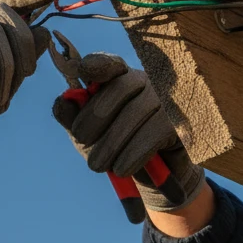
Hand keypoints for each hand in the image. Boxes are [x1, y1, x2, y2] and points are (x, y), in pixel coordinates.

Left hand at [52, 52, 206, 215]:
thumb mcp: (88, 136)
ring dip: (112, 143)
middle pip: (119, 88)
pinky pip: (155, 133)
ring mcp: (165, 100)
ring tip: (98, 165)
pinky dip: (134, 153)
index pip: (110, 63)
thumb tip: (62, 101)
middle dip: (95, 116)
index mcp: (119, 80)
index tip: (83, 71)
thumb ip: (73, 118)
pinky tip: (122, 168)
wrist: (152, 179)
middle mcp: (145, 83)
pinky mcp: (180, 123)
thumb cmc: (115, 149)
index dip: (97, 64)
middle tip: (81, 140)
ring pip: (135, 113)